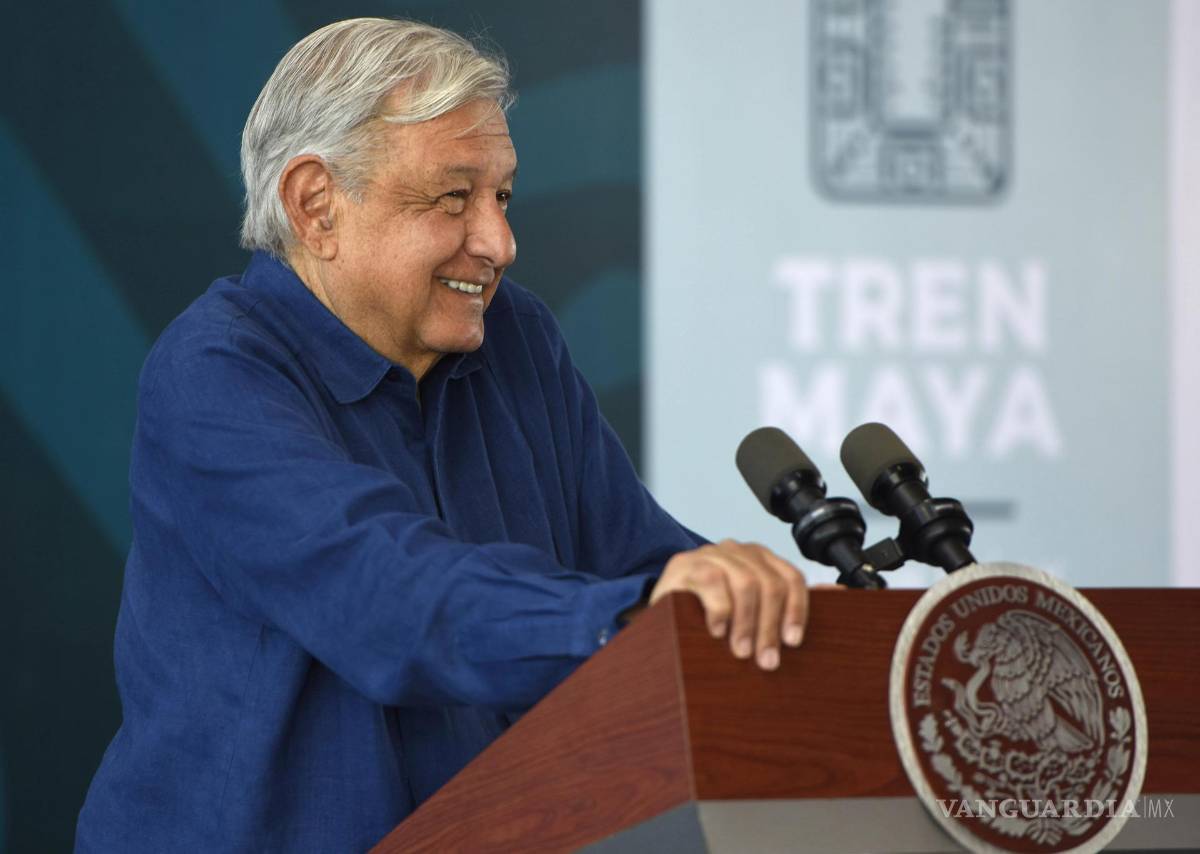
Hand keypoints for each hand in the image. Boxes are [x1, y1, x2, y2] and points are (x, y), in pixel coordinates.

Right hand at [648, 539, 807, 670]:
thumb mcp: (751, 611)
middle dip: (770, 627)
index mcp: (759, 559)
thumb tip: (838, 592)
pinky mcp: (685, 565)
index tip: (793, 641)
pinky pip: (712, 582)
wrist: (661, 614)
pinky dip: (719, 610)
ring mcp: (711, 555)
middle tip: (766, 660)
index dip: (797, 610)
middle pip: (770, 584)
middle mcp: (738, 551)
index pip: (790, 577)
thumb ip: (787, 601)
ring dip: (746, 624)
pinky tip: (717, 631)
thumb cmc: (710, 616)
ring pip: (745, 584)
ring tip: (741, 651)